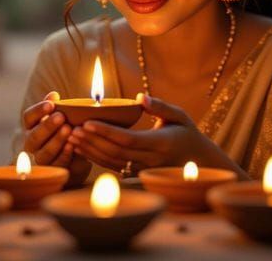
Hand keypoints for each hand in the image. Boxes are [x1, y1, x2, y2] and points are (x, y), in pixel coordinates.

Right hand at [20, 91, 90, 187]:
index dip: (38, 111)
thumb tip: (53, 94)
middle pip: (34, 136)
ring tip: (68, 129)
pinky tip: (72, 145)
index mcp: (31, 127)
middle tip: (61, 116)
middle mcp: (31, 144)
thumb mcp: (59, 118)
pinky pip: (57, 163)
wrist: (73, 156)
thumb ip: (54, 107)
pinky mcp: (53, 171)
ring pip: (44, 152)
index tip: (51, 104)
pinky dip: (64, 154)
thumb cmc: (63, 130)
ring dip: (56, 140)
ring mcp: (40, 159)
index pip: (28, 117)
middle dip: (47, 126)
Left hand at [66, 93, 229, 173]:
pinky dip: (96, 159)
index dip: (106, 132)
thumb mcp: (180, 116)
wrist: (200, 163)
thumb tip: (141, 97)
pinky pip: (114, 168)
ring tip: (71, 137)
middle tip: (72, 129)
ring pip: (112, 162)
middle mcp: (151, 160)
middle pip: (116, 152)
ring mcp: (144, 170)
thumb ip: (161, 107)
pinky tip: (81, 149)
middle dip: (92, 141)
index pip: (128, 139)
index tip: (87, 122)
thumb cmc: (188, 133)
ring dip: (90, 151)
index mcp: (160, 144)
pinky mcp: (138, 174)